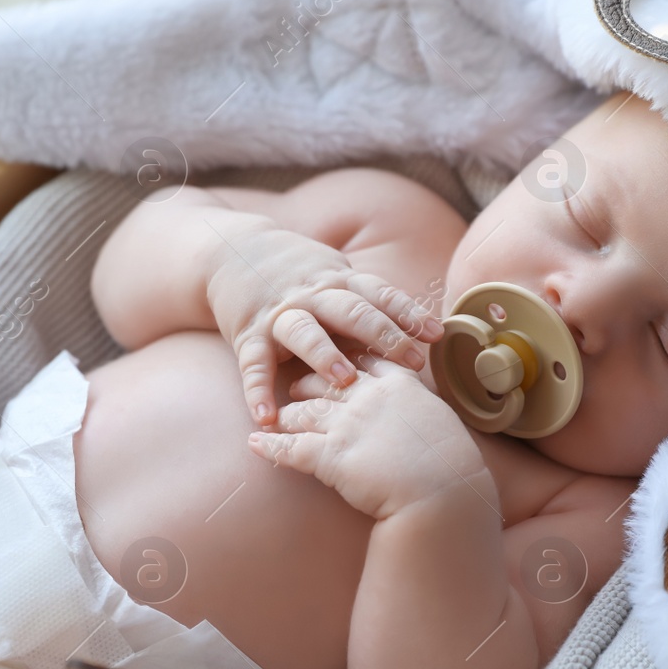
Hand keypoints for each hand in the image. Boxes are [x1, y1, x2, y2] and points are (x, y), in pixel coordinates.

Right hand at [206, 224, 442, 424]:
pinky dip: (257, 391)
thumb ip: (369, 303)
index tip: (435, 334)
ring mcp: (279, 314)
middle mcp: (312, 295)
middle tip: (410, 361)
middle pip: (350, 311)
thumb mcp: (336, 277)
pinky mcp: (247, 333)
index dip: (407, 313)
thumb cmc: (299, 274)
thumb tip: (423, 334)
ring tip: (345, 380)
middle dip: (382, 335)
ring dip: (325, 355)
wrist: (232, 251)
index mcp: (339, 282)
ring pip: (305, 332)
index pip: (379, 294)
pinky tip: (267, 417)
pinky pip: (254, 364)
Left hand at [246, 356, 492, 519]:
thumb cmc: (452, 466)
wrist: (444, 493)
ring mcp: (346, 423)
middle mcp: (368, 396)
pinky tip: (255, 444)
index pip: (365, 359)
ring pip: (303, 411)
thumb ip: (421, 412)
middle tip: (296, 386)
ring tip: (272, 417)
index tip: (336, 357)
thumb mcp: (441, 424)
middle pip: (326, 378)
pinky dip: (270, 446)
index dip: (347, 357)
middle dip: (307, 381)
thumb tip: (418, 419)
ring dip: (285, 414)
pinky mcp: (330, 455)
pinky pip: (290, 448)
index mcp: (399, 385)